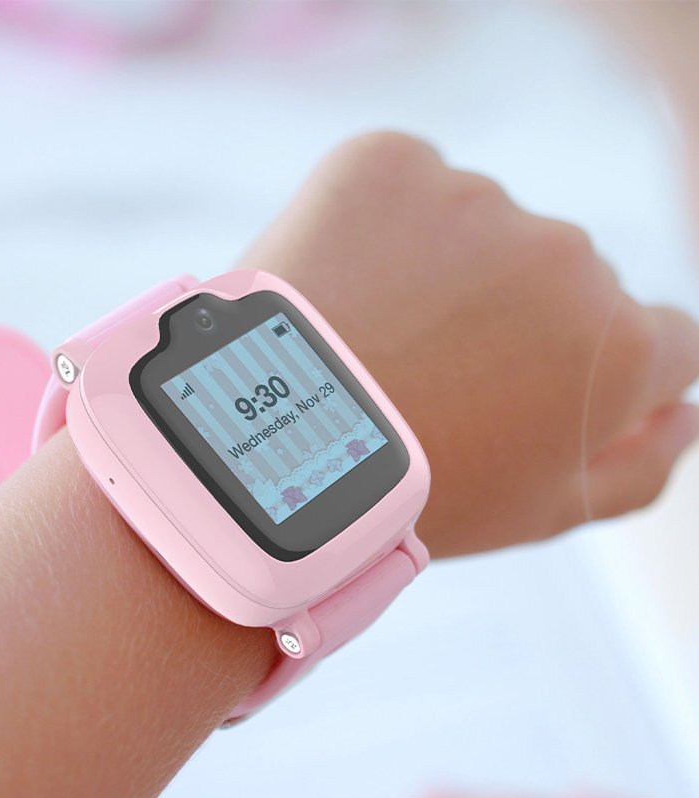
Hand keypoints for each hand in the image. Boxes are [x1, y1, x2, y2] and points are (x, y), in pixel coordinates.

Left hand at [240, 132, 698, 556]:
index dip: (594, 366)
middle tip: (430, 374)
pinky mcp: (390, 163)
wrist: (260, 449)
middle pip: (565, 279)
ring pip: (481, 231)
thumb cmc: (405, 497)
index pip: (661, 338)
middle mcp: (567, 258)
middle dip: (515, 320)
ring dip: (443, 273)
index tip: (531, 385)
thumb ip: (636, 467)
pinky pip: (407, 188)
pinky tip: (345, 288)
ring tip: (374, 339)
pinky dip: (381, 228)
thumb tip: (684, 414)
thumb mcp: (538, 514)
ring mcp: (476, 201)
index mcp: (620, 347)